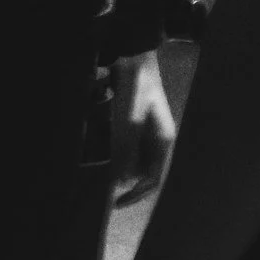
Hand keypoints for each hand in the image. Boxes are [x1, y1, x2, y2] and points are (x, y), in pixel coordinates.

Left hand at [110, 55, 177, 207]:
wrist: (134, 56)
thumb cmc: (136, 88)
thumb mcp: (131, 121)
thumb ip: (127, 150)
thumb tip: (121, 180)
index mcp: (163, 142)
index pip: (152, 180)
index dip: (135, 195)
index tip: (115, 203)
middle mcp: (156, 140)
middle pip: (140, 172)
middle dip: (122, 178)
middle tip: (100, 182)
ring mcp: (146, 132)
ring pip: (131, 159)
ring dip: (116, 164)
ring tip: (97, 164)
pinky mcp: (135, 123)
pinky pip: (124, 145)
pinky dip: (113, 150)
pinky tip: (100, 146)